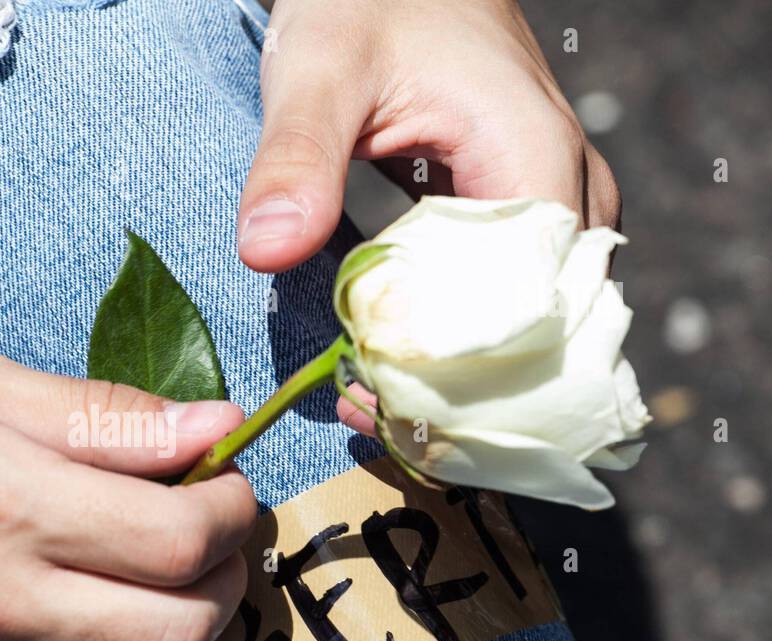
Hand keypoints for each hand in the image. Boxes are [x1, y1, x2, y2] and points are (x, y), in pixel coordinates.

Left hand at [238, 0, 620, 435]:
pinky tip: (397, 354)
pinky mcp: (525, 216)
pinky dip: (457, 331)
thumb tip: (266, 251)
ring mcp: (554, 206)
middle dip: (459, 380)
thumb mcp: (316, 72)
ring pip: (534, 317)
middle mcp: (566, 192)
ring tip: (378, 394)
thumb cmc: (363, 4)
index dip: (460, 368)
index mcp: (532, 160)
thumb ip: (296, 159)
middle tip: (369, 409)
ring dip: (459, 363)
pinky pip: (513, 294)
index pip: (529, 306)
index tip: (381, 396)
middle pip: (542, 325)